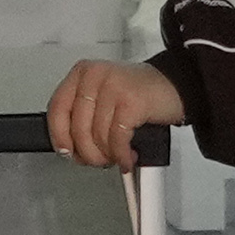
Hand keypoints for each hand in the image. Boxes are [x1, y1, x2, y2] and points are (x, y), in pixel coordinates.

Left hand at [47, 58, 187, 174]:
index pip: (57, 108)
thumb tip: (69, 148)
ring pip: (97, 136)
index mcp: (82, 73)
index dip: (59, 135)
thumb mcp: (103, 96)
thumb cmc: (139, 94)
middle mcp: (94, 76)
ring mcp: (113, 87)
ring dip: (107, 156)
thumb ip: (83, 115)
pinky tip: (127, 157)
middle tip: (98, 160)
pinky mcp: (131, 101)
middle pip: (77, 128)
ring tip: (116, 157)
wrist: (177, 85)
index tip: (65, 151)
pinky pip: (117, 139)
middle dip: (88, 153)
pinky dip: (122, 155)